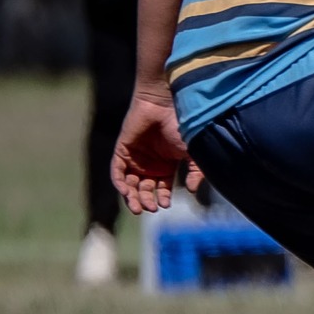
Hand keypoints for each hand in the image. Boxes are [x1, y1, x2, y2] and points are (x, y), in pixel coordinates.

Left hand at [112, 88, 202, 211]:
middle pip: (144, 190)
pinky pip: (117, 172)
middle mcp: (149, 164)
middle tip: (149, 208)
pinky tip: (127, 192)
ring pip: (129, 184)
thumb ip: (196, 172)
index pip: (161, 188)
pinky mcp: (121, 152)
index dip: (161, 198)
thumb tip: (192, 191)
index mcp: (165, 166)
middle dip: (145, 201)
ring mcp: (134, 159)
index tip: (164, 205)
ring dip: (132, 197)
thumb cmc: (181, 126)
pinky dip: (120, 184)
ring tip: (138, 206)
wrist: (164, 105)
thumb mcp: (193, 152)